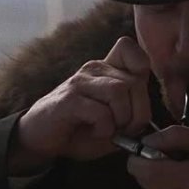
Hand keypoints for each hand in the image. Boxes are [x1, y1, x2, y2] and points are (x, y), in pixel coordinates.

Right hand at [7, 36, 151, 174]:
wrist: (40, 138)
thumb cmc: (78, 130)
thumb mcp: (112, 122)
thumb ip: (132, 115)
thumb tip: (148, 121)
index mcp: (105, 70)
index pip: (130, 50)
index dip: (142, 70)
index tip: (137, 98)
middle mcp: (93, 69)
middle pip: (134, 81)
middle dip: (138, 113)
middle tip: (126, 130)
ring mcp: (80, 82)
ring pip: (119, 91)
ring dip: (122, 119)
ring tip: (111, 131)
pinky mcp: (69, 99)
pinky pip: (100, 111)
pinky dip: (105, 128)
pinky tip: (96, 132)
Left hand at [126, 125, 188, 188]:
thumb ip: (175, 136)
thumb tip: (147, 140)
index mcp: (183, 182)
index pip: (137, 167)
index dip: (142, 154)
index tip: (158, 150)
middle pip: (142, 180)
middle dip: (153, 167)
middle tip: (176, 163)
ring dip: (160, 182)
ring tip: (185, 177)